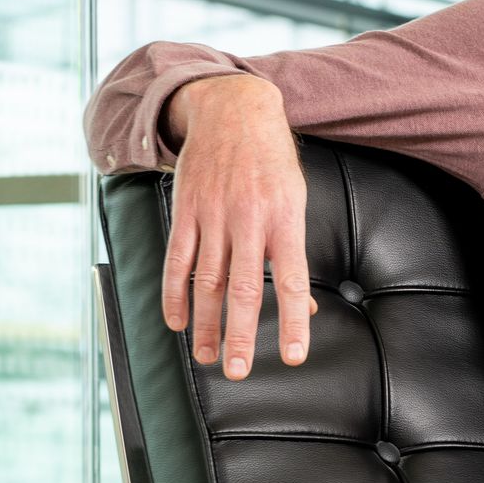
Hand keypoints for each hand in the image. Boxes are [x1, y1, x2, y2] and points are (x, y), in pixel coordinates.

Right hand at [162, 75, 316, 379]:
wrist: (235, 111)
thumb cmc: (274, 165)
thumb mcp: (297, 203)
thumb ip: (295, 256)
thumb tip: (309, 308)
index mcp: (285, 221)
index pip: (293, 282)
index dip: (293, 322)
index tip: (294, 357)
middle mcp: (249, 221)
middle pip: (243, 288)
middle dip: (240, 334)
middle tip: (238, 370)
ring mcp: (213, 215)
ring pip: (206, 279)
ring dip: (204, 323)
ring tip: (206, 356)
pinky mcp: (186, 209)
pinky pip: (177, 257)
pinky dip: (174, 292)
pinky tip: (176, 321)